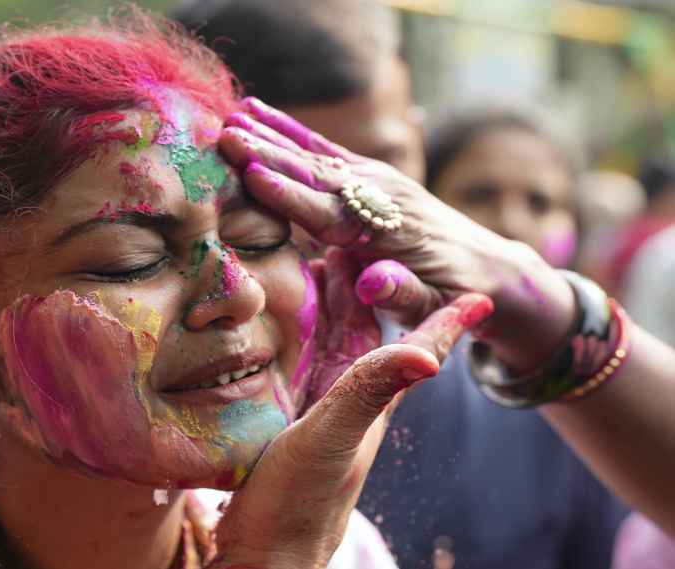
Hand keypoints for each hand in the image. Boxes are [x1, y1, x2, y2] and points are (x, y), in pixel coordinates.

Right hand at [192, 286, 493, 568]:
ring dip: (333, 301)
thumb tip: (430, 356)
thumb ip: (371, 392)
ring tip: (325, 259)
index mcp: (369, 397)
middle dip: (372, 285)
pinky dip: (297, 329)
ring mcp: (317, 408)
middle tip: (370, 239)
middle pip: (368, 329)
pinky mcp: (285, 416)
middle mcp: (348, 398)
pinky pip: (298, 358)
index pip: (416, 347)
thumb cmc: (300, 501)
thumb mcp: (337, 438)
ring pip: (332, 340)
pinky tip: (283, 319)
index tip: (479, 293)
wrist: (263, 553)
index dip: (445, 319)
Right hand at [219, 98, 575, 370]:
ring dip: (273, 136)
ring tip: (232, 116)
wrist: (490, 267)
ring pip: (317, 156)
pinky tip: (262, 114)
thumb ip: (403, 292)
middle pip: (316, 174)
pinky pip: (326, 152)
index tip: (252, 172)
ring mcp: (376, 180)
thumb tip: (371, 283)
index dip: (290, 194)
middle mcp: (380, 196)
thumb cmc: (455, 294)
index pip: (329, 212)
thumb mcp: (436, 305)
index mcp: (388, 231)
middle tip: (225, 135)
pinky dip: (292, 132)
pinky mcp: (371, 176)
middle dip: (269, 154)